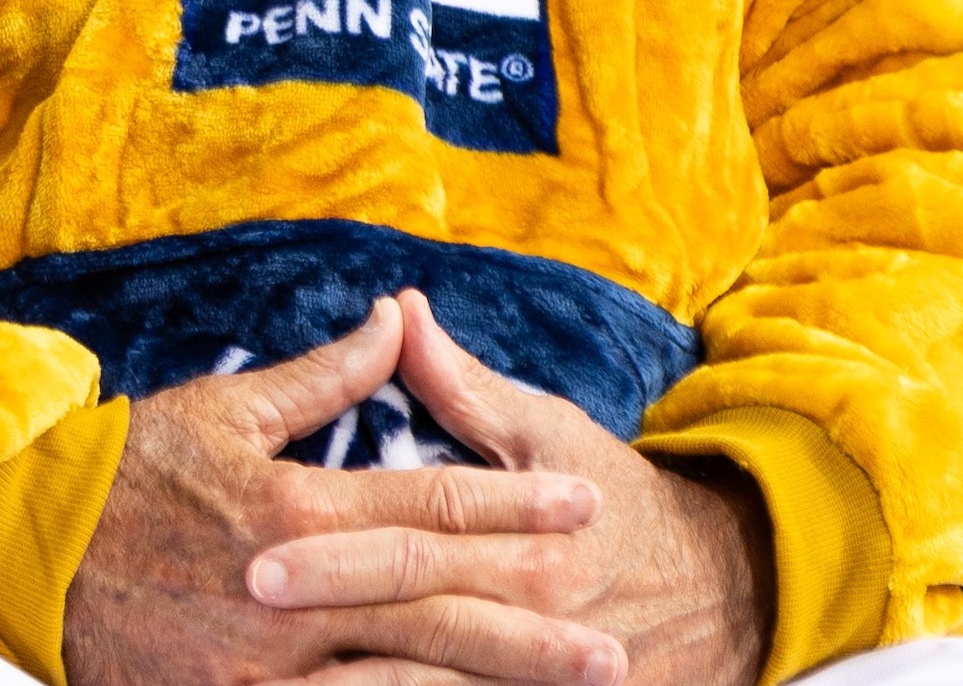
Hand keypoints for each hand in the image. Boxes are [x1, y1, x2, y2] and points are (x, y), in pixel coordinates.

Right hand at [64, 300, 614, 685]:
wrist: (19, 554)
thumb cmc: (121, 475)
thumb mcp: (220, 411)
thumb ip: (321, 377)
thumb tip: (396, 319)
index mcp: (295, 506)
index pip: (432, 501)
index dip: (514, 503)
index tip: (581, 505)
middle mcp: (294, 589)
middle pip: (439, 603)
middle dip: (531, 623)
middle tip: (612, 641)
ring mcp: (269, 662)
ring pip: (403, 675)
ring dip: (487, 685)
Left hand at [248, 294, 770, 685]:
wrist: (716, 588)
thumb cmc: (614, 496)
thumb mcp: (548, 431)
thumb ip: (464, 386)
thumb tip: (399, 312)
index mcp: (525, 546)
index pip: (413, 547)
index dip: (335, 556)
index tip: (254, 560)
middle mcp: (528, 619)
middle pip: (412, 629)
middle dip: (326, 632)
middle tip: (245, 616)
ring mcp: (532, 679)